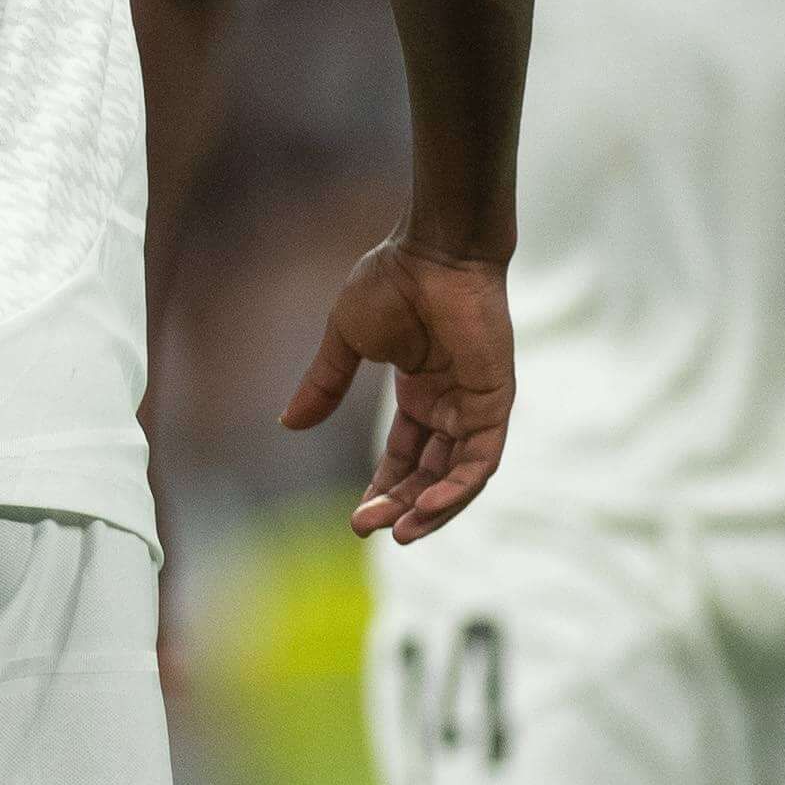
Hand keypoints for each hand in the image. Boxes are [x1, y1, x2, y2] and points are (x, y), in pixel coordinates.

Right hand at [285, 240, 511, 541]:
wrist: (433, 252)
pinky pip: (481, 461)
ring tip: (398, 531)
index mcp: (421, 392)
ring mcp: (476, 406)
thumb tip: (289, 424)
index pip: (405, 456)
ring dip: (430, 508)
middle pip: (429, 473)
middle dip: (399, 505)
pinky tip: (428, 508)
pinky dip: (458, 489)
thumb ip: (325, 385)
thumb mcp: (347, 341)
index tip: (356, 517)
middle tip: (365, 527)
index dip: (382, 488)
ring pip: (458, 476)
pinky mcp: (495, 402)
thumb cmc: (391, 282)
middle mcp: (452, 405)